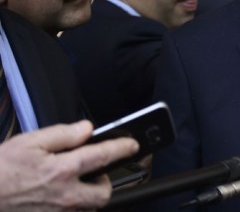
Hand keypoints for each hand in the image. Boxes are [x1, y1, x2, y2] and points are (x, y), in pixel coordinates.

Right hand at [0, 121, 139, 210]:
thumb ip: (63, 134)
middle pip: (103, 193)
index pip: (103, 156)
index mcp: (62, 170)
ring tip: (74, 183)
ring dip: (88, 196)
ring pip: (88, 208)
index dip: (122, 148)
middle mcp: (64, 196)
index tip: (132, 145)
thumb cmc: (0, 169)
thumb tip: (87, 129)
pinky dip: (72, 206)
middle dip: (105, 181)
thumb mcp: (30, 142)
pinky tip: (59, 195)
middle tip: (94, 170)